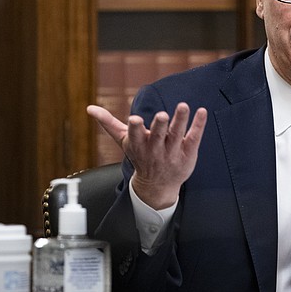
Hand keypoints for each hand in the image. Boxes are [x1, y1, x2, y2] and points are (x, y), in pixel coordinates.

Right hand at [87, 102, 207, 209]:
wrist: (157, 185)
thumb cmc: (140, 156)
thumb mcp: (125, 141)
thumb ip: (109, 123)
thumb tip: (89, 108)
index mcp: (139, 146)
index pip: (136, 137)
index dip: (135, 129)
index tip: (135, 120)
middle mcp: (155, 150)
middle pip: (157, 136)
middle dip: (159, 126)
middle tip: (162, 115)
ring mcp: (173, 152)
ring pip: (176, 135)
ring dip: (180, 120)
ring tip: (183, 106)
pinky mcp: (188, 153)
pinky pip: (194, 138)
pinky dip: (198, 125)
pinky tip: (202, 111)